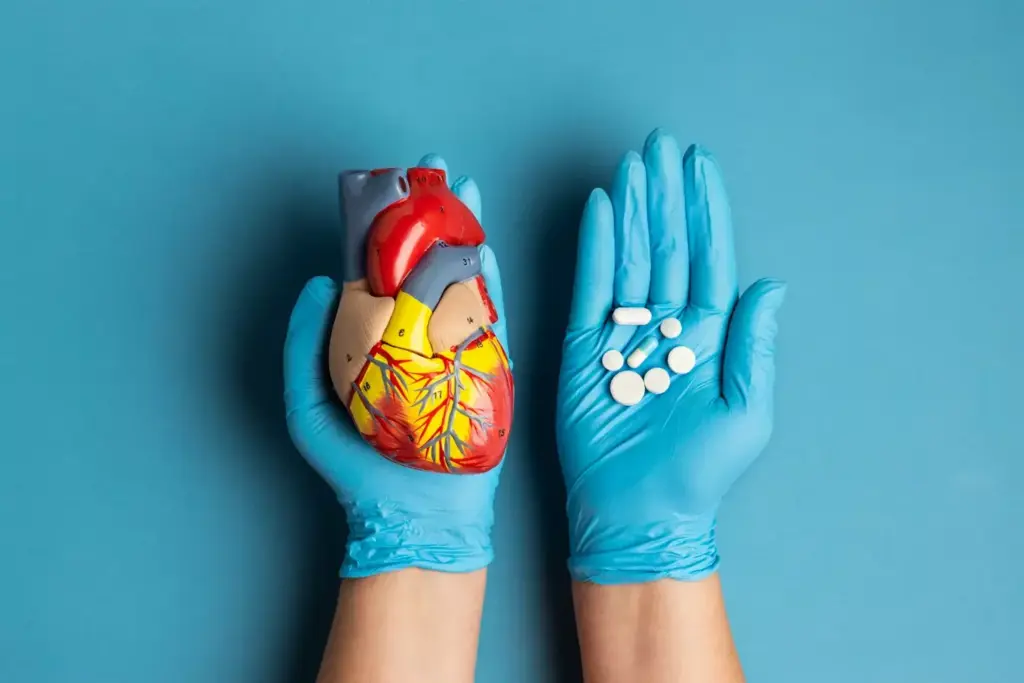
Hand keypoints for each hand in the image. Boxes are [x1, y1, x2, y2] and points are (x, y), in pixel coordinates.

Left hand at [284, 155, 510, 577]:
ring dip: (465, 232)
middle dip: (432, 215)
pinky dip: (490, 279)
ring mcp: (452, 348)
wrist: (414, 513)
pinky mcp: (485, 367)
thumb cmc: (356, 468)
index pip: (376, 270)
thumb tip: (317, 281)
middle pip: (422, 262)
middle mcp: (413, 335)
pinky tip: (487, 245)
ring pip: (458, 278)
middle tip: (438, 169)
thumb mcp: (307, 406)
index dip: (382, 226)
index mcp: (371, 338)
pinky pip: (488, 315)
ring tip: (469, 191)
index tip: (389, 186)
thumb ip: (303, 345)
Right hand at [556, 130, 786, 583]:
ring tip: (632, 165)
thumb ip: (754, 345)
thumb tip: (770, 284)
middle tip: (660, 145)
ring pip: (628, 258)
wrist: (641, 511)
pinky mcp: (583, 348)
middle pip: (666, 246)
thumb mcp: (746, 412)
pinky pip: (590, 287)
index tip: (700, 165)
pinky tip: (598, 209)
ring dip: (630, 209)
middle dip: (664, 195)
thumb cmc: (699, 471)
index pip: (708, 259)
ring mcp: (623, 334)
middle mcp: (666, 326)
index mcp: (708, 336)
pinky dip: (593, 247)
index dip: (704, 211)